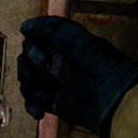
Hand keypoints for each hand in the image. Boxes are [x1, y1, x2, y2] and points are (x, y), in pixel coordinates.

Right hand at [18, 16, 137, 134]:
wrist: (112, 98)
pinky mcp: (57, 103)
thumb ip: (50, 27)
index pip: (34, 42)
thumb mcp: (75, 37)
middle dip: (27, 68)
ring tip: (43, 93)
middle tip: (42, 73)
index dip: (32, 48)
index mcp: (64, 45)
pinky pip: (34, 102)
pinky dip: (32, 106)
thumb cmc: (100, 65)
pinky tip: (40, 110)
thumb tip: (25, 27)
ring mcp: (57, 83)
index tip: (42, 56)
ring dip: (29, 87)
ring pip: (28, 82)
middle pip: (26, 62)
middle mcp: (59, 63)